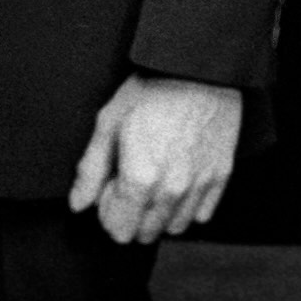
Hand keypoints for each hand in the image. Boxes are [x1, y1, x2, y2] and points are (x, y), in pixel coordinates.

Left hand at [68, 74, 242, 243]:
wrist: (199, 67)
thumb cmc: (152, 88)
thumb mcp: (109, 122)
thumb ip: (90, 170)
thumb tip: (78, 204)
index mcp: (140, 179)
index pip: (118, 231)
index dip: (108, 210)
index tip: (111, 184)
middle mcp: (172, 190)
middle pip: (144, 234)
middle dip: (132, 214)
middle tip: (131, 179)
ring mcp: (200, 185)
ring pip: (173, 228)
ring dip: (159, 213)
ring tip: (155, 179)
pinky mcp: (221, 176)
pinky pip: (202, 214)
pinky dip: (187, 206)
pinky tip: (179, 180)